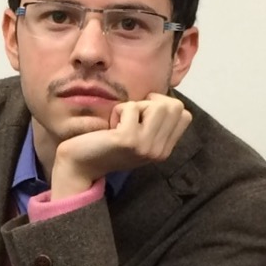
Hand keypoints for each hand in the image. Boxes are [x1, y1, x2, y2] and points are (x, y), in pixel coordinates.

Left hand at [50, 93, 191, 196]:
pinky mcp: (129, 140)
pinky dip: (118, 110)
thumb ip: (155, 124)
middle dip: (150, 104)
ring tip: (121, 122)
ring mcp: (146, 146)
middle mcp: (159, 151)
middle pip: (174, 106)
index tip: (142, 117)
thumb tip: (163, 98)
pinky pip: (132, 107)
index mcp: (164, 150)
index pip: (185, 114)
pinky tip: (109, 127)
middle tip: (130, 118)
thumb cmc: (106, 145)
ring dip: (135, 106)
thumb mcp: (139, 138)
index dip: (163, 106)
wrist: (80, 166)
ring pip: (158, 104)